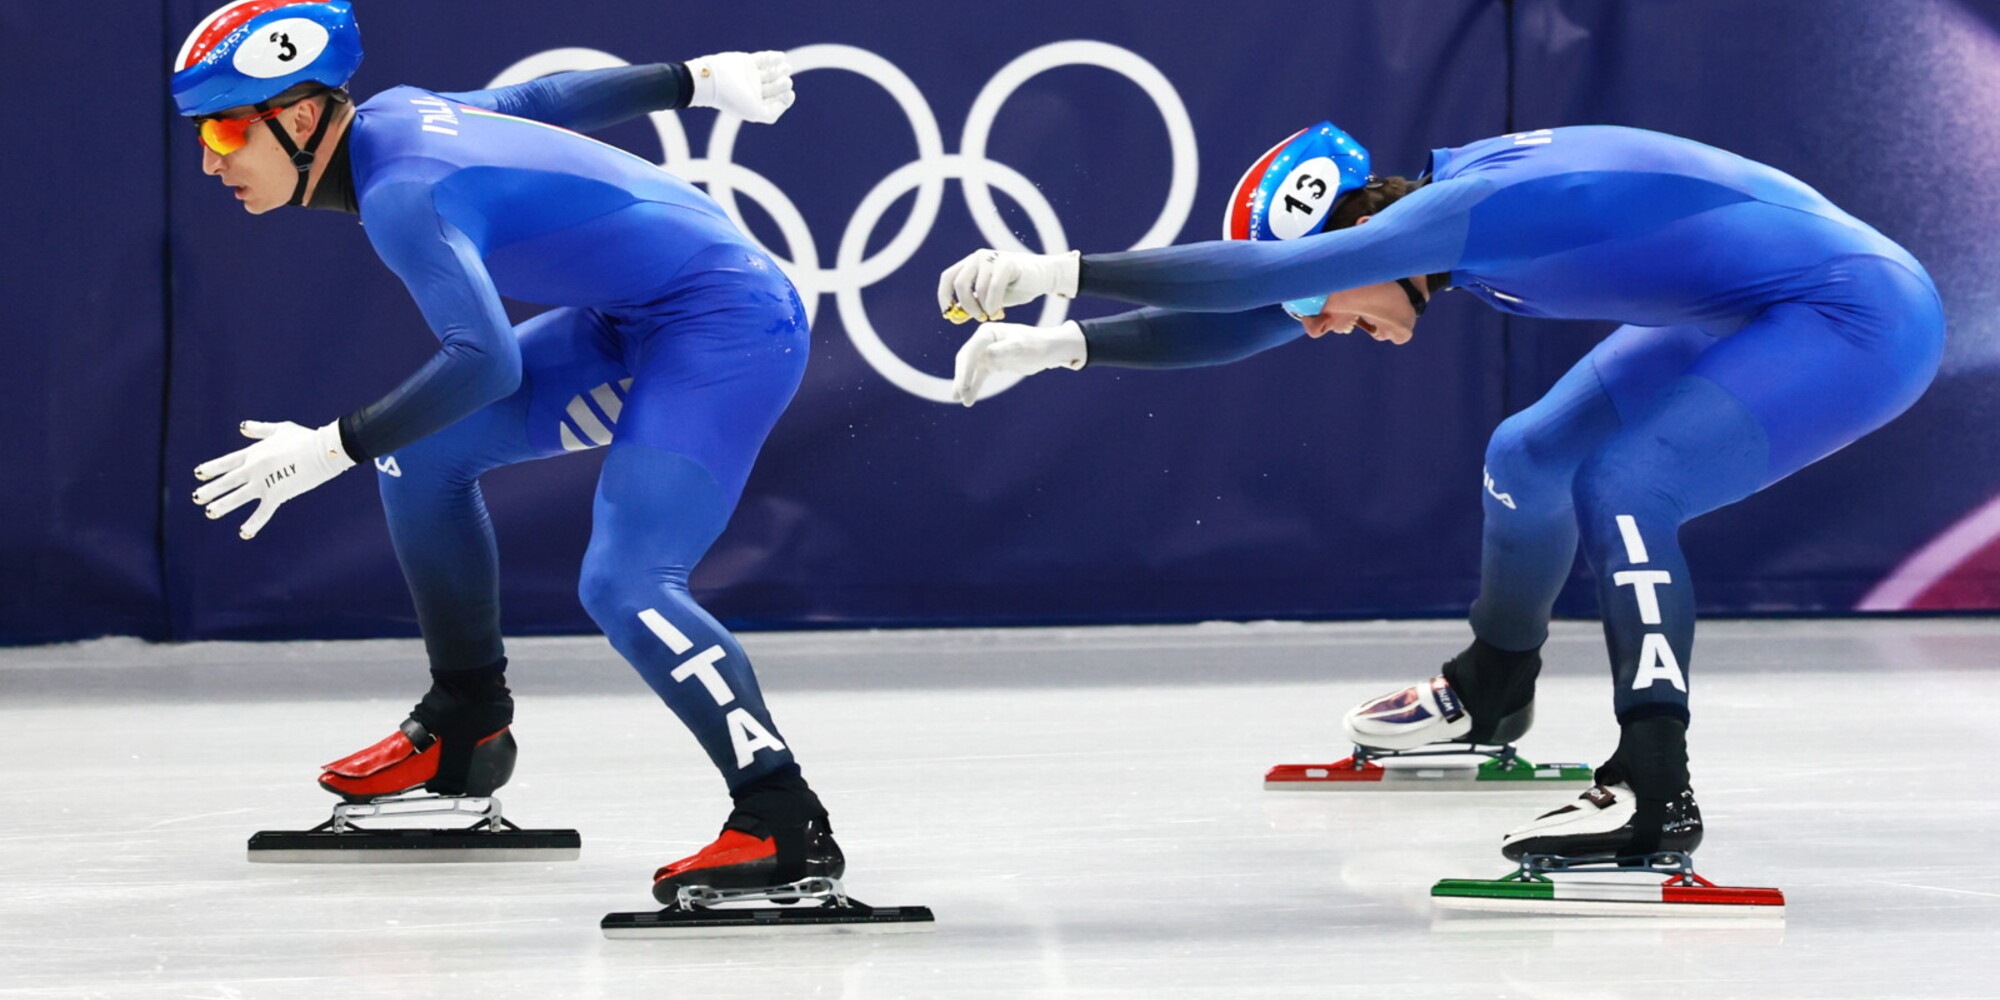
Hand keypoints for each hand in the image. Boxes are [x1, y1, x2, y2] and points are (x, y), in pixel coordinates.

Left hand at [192, 420, 354, 539]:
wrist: (323, 449)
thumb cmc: (305, 437)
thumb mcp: (280, 429)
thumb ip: (259, 429)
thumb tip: (242, 427)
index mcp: (252, 453)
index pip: (226, 463)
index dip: (211, 469)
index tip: (198, 474)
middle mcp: (253, 469)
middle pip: (226, 481)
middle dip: (210, 490)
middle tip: (196, 497)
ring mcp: (263, 482)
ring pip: (236, 497)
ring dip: (221, 506)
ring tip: (209, 512)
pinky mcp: (276, 495)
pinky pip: (262, 512)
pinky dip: (253, 524)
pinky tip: (243, 533)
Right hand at [687, 51, 795, 123]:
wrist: (713, 80)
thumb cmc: (733, 99)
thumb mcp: (755, 113)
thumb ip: (772, 113)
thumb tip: (787, 97)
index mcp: (756, 105)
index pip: (776, 103)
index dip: (786, 99)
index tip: (789, 93)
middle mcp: (754, 91)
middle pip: (775, 88)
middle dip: (783, 84)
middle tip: (785, 81)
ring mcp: (751, 76)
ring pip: (771, 73)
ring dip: (781, 70)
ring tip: (786, 68)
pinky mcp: (747, 62)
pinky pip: (764, 59)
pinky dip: (774, 58)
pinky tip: (781, 57)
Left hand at [937, 249, 1080, 323]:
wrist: (1042, 276)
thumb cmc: (1015, 288)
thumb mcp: (988, 298)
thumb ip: (972, 305)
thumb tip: (953, 317)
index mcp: (970, 263)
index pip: (947, 278)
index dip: (944, 297)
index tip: (949, 315)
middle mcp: (978, 257)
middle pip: (959, 284)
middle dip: (967, 306)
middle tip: (979, 318)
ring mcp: (992, 258)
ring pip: (978, 288)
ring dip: (983, 308)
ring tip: (993, 315)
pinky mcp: (1007, 263)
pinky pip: (994, 287)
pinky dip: (993, 303)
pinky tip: (998, 312)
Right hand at [952, 321, 1086, 405]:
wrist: (1050, 350)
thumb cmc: (1037, 344)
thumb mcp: (1021, 347)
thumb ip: (1004, 350)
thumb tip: (985, 356)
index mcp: (988, 332)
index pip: (971, 351)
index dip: (965, 369)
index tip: (963, 386)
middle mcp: (984, 341)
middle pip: (967, 360)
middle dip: (962, 377)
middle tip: (959, 395)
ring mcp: (986, 352)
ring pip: (970, 369)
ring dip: (964, 384)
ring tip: (959, 399)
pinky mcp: (992, 363)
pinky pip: (979, 376)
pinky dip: (974, 387)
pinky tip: (968, 400)